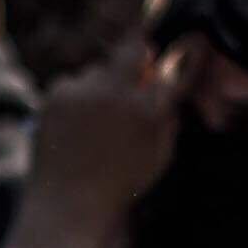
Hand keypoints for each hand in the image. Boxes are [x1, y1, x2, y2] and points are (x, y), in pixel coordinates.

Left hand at [26, 40, 181, 219]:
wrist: (69, 205)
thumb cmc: (119, 185)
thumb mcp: (159, 156)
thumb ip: (168, 118)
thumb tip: (166, 86)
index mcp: (149, 110)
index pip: (175, 68)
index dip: (185, 53)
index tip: (191, 42)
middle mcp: (116, 94)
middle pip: (133, 49)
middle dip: (138, 54)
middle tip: (139, 66)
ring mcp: (83, 91)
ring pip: (97, 71)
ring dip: (101, 86)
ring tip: (95, 122)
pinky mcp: (55, 94)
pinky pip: (71, 84)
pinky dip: (75, 98)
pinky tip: (74, 126)